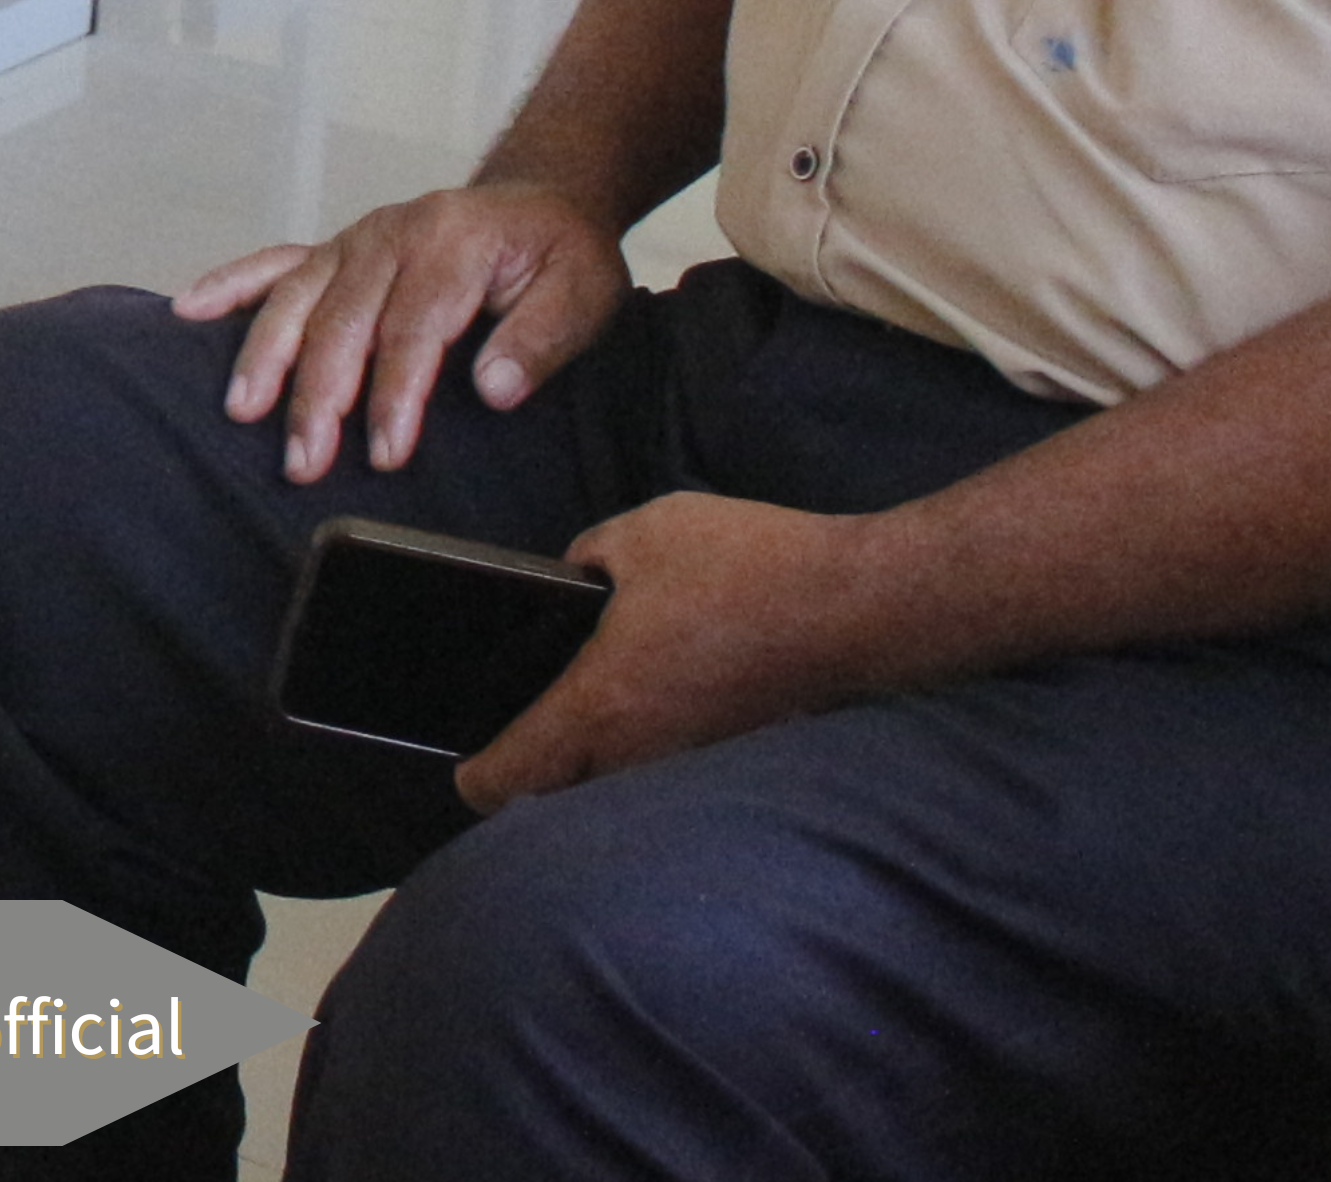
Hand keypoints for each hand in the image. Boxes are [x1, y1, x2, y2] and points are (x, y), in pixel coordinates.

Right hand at [172, 177, 637, 482]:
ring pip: (298, 297)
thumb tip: (492, 389)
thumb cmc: (560, 254)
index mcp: (453, 242)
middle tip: (305, 462)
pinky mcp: (335, 249)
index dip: (395, 393)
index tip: (386, 453)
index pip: (414, 327)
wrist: (540, 199)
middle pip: (342, 319)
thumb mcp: (585, 292)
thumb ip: (542, 338)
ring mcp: (356, 239)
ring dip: (267, 356)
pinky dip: (230, 285)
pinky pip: (274, 262)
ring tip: (242, 412)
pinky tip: (188, 310)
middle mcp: (392, 235)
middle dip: (318, 394)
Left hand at [453, 492, 880, 807]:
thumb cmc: (752, 567)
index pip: (509, 781)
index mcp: (600, 706)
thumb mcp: (643, 536)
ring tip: (584, 713)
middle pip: (557, 796)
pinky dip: (650, 752)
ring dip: (594, 765)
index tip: (463, 765)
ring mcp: (691, 765)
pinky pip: (667, 772)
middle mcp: (641, 755)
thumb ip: (584, 559)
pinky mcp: (733, 758)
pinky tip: (656, 703)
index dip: (473, 777)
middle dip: (531, 776)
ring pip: (615, 786)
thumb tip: (572, 578)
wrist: (867, 606)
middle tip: (521, 731)